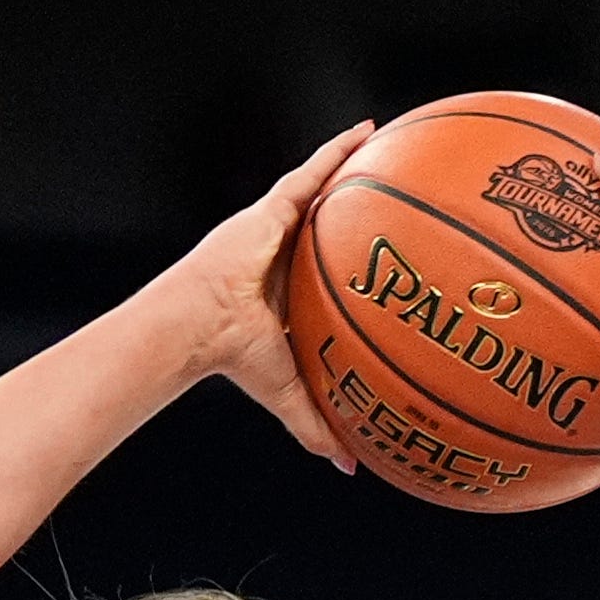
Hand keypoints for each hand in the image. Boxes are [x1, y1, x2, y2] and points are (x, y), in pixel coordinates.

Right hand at [156, 120, 373, 470]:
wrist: (198, 326)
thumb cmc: (233, 358)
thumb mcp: (288, 391)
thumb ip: (319, 426)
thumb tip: (353, 469)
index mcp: (290, 296)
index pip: (327, 279)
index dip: (354, 270)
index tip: (386, 266)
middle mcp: (285, 258)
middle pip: (331, 229)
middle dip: (362, 213)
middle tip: (401, 202)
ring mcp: (277, 229)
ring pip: (324, 194)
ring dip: (354, 171)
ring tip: (393, 148)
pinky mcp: (270, 208)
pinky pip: (311, 172)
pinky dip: (338, 152)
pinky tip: (368, 130)